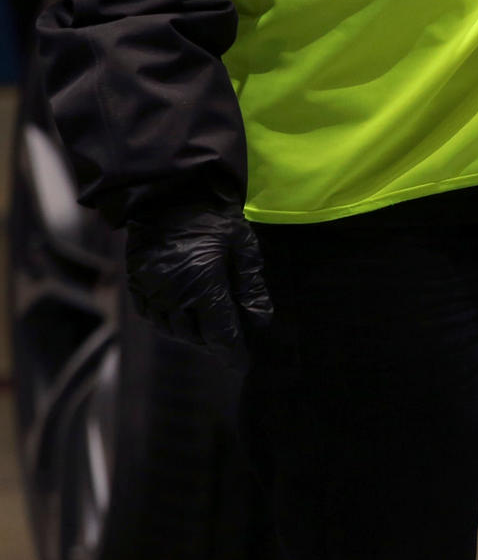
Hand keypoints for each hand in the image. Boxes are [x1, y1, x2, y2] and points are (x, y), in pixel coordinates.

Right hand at [125, 202, 272, 357]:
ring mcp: (151, 290)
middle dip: (215, 341)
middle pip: (196, 335)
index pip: (220, 333)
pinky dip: (168, 322)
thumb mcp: (243, 246)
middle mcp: (174, 293)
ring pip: (172, 329)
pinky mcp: (136, 284)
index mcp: (204, 285)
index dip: (233, 354)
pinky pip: (151, 316)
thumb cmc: (212, 216)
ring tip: (209, 328)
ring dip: (192, 333)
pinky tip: (183, 315)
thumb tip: (260, 320)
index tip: (242, 366)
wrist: (167, 192)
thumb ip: (252, 286)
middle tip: (231, 340)